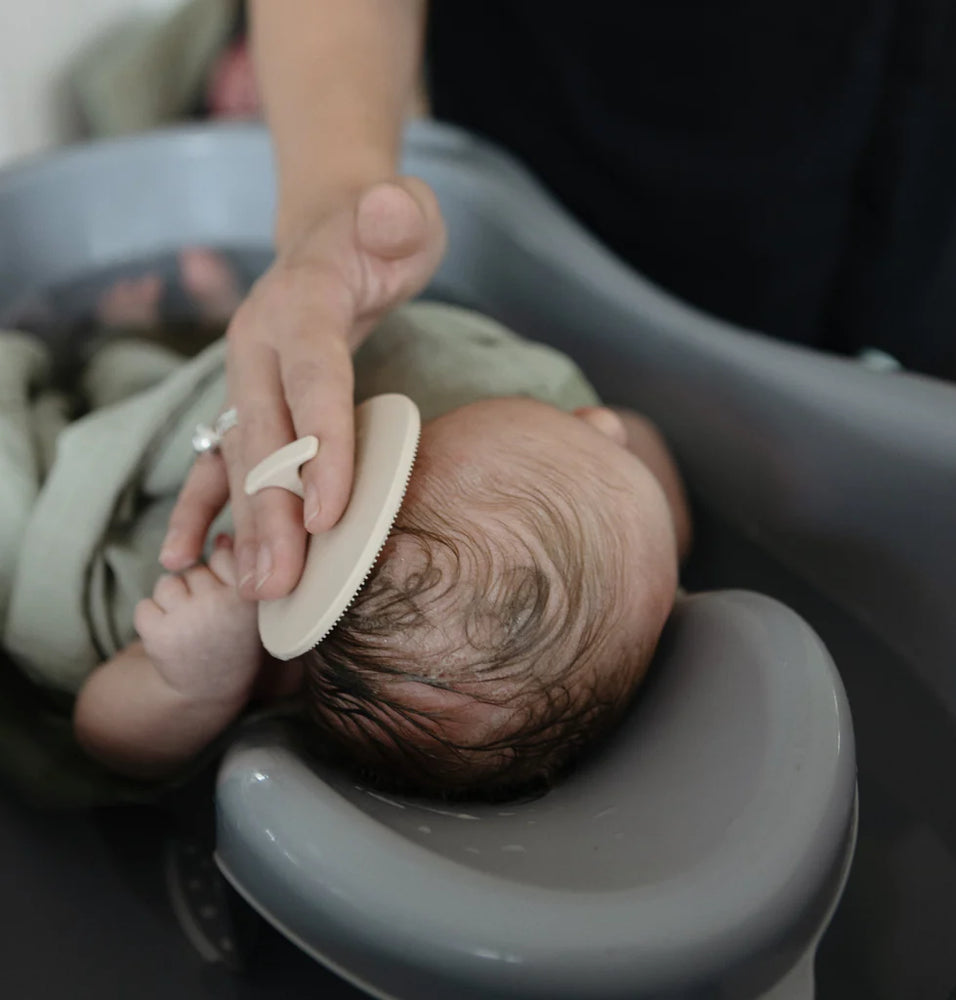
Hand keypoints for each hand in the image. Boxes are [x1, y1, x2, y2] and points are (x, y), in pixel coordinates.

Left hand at [136, 535, 261, 704]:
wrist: (212, 689)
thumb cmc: (233, 636)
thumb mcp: (250, 603)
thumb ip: (240, 567)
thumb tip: (222, 535)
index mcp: (250, 595)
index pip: (226, 554)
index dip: (223, 574)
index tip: (229, 597)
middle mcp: (221, 605)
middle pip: (195, 568)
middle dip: (196, 587)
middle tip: (209, 617)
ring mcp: (188, 620)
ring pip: (167, 583)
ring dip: (172, 601)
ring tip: (189, 625)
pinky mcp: (158, 635)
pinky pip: (144, 606)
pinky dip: (152, 619)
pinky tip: (171, 636)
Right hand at [159, 178, 445, 598]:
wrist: (333, 232)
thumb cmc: (381, 233)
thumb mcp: (402, 213)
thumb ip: (397, 216)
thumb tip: (388, 212)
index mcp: (299, 301)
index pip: (314, 378)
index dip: (320, 444)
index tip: (329, 515)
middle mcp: (258, 344)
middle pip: (264, 432)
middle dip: (272, 510)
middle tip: (280, 583)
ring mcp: (245, 376)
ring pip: (240, 457)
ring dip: (247, 525)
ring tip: (254, 591)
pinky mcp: (249, 401)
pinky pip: (220, 459)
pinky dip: (206, 508)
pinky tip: (189, 557)